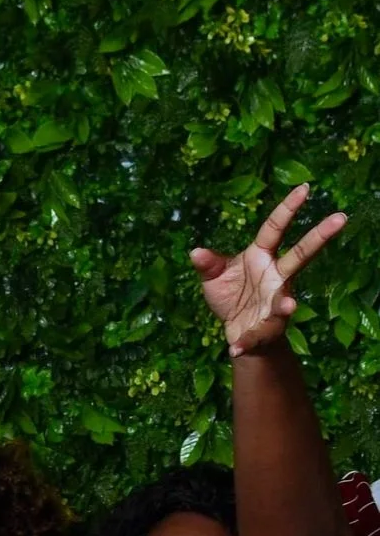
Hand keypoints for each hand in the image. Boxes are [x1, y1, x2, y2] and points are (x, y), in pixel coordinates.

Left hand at [191, 184, 346, 357]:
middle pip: (301, 253)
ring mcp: (277, 299)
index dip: (288, 209)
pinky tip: (235, 347)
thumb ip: (209, 265)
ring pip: (286, 299)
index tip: (305, 188)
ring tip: (289, 307)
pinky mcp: (269, 326)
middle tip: (340, 218)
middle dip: (319, 237)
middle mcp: (276, 275)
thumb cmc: (230, 295)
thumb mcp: (214, 278)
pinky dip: (246, 342)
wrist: (235, 329)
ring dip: (286, 304)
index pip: (275, 228)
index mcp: (261, 256)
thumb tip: (196, 252)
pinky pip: (258, 335)